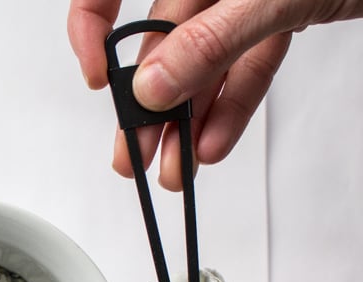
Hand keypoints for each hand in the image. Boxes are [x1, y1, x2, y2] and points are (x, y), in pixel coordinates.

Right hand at [67, 0, 362, 189]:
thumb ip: (212, 39)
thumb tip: (153, 85)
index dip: (93, 29)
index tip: (100, 80)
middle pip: (162, 40)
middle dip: (147, 105)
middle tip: (135, 154)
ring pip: (204, 62)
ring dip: (189, 121)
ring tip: (176, 169)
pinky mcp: (283, 9)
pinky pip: (248, 63)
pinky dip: (234, 106)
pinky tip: (214, 144)